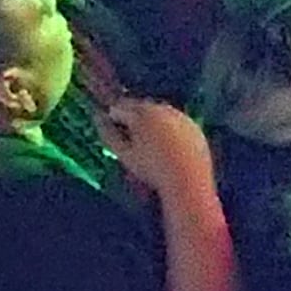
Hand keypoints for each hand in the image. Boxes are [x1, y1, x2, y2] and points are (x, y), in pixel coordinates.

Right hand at [100, 95, 213, 209]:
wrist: (188, 183)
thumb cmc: (152, 170)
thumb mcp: (124, 155)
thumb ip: (107, 133)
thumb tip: (97, 117)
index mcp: (142, 114)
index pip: (120, 107)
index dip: (113, 118)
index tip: (113, 131)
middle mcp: (162, 109)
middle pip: (140, 107)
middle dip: (133, 118)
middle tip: (131, 139)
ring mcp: (180, 117)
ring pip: (158, 114)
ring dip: (151, 123)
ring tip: (150, 145)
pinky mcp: (193, 126)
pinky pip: (176, 123)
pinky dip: (169, 130)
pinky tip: (168, 148)